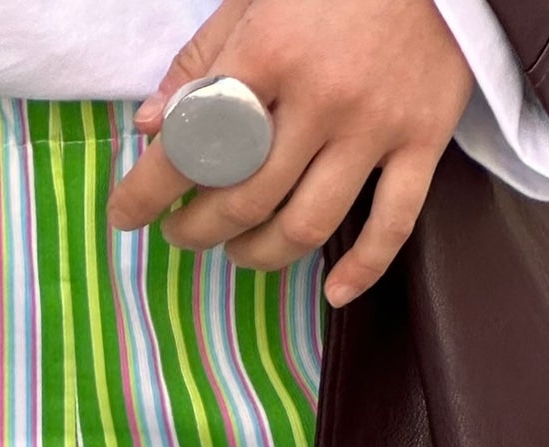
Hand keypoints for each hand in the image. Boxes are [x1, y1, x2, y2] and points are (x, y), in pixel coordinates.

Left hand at [105, 0, 474, 307]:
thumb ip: (201, 60)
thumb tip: (150, 125)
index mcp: (270, 52)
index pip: (192, 142)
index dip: (147, 189)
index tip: (125, 215)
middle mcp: (321, 97)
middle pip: (245, 198)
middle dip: (199, 228)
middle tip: (183, 231)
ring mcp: (375, 127)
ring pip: (307, 224)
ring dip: (260, 253)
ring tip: (239, 250)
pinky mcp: (422, 142)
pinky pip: (391, 226)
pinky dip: (361, 269)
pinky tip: (334, 292)